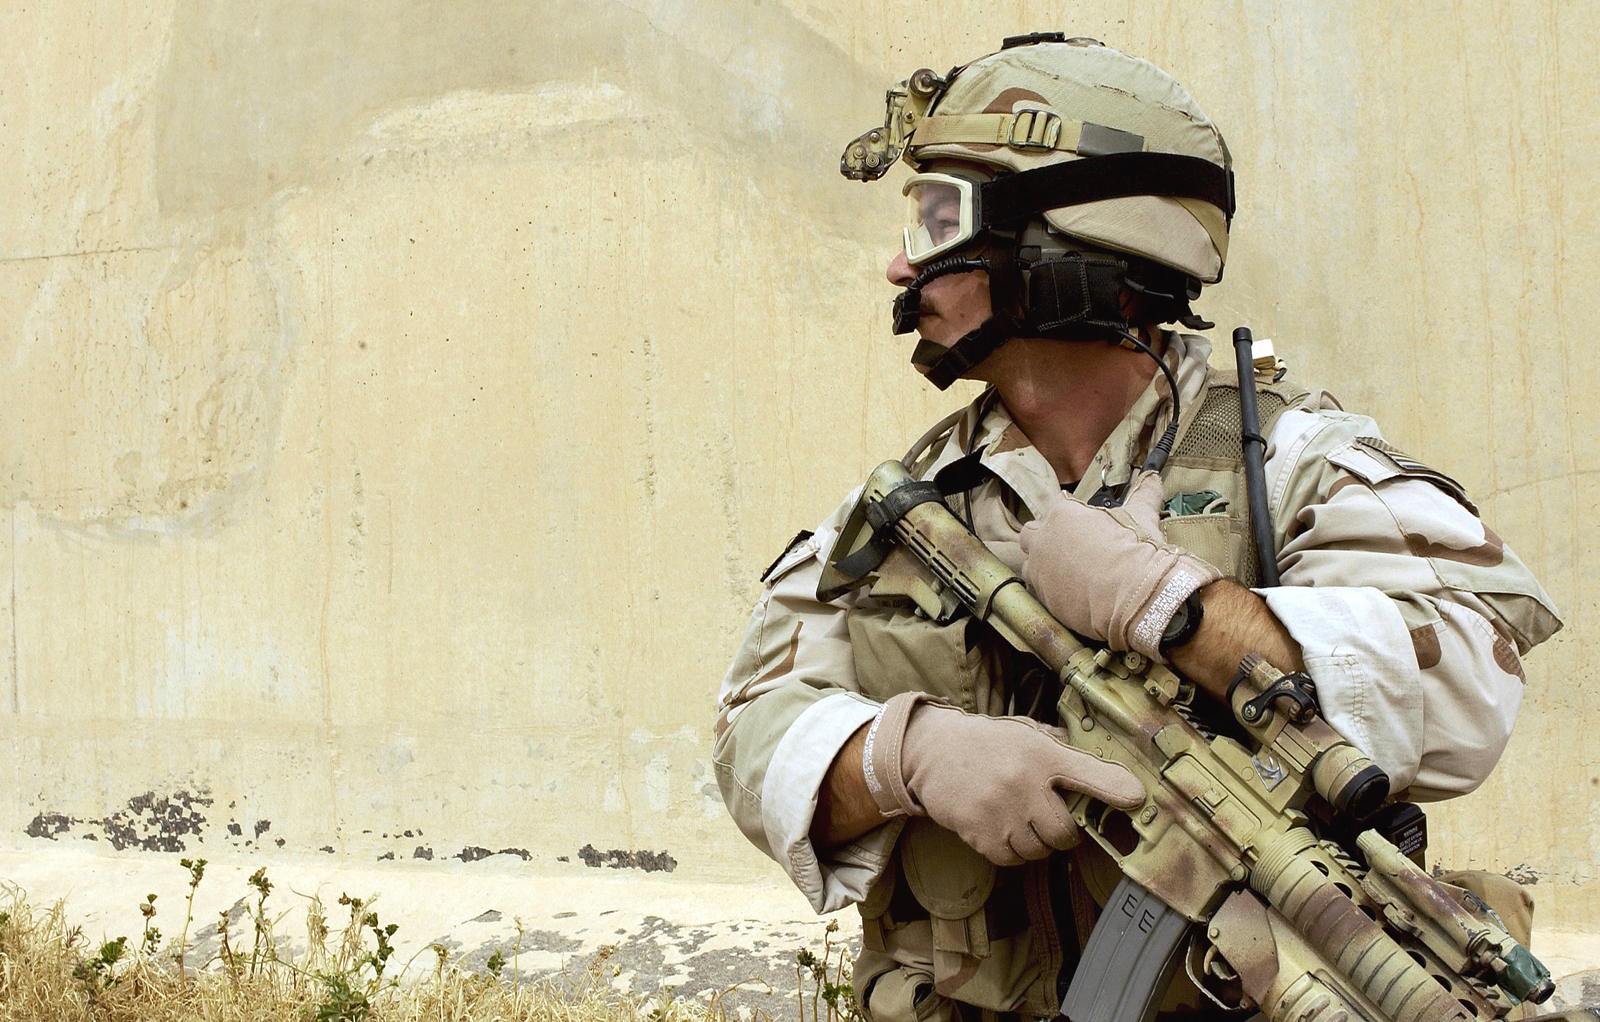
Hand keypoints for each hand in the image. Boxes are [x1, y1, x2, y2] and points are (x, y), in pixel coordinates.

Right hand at [862, 693, 1144, 865]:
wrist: (932, 752)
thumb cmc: (987, 744)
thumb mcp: (1025, 733)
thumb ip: (1061, 750)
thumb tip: (1103, 773)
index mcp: (1040, 753)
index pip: (1087, 772)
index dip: (1114, 788)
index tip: (1136, 799)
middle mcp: (1023, 783)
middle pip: (1065, 832)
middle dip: (1063, 831)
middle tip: (1050, 816)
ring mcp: (1000, 811)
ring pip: (1039, 850)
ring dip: (1037, 842)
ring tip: (1022, 820)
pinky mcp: (979, 833)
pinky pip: (1013, 859)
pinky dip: (1014, 851)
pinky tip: (1005, 829)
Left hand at [1019, 472, 1220, 660]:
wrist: (1137, 596)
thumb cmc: (1137, 551)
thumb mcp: (1142, 515)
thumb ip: (1143, 492)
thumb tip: (1151, 476)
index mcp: (1063, 513)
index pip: (1057, 508)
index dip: (1071, 517)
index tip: (1084, 528)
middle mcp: (1043, 540)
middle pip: (1031, 534)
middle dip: (1045, 539)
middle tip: (1068, 550)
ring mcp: (1039, 570)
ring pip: (1030, 566)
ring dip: (1043, 568)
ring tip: (1068, 576)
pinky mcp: (1043, 599)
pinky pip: (1038, 593)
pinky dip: (1050, 593)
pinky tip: (1070, 595)